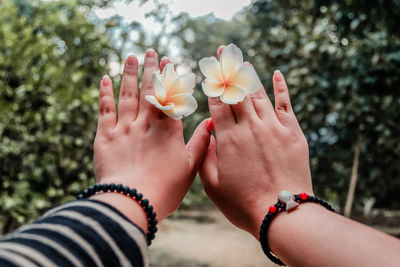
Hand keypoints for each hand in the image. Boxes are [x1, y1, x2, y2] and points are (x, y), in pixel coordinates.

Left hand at [92, 50, 211, 229]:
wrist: (132, 202)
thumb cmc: (165, 189)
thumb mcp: (190, 167)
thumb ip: (201, 143)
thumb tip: (212, 122)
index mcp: (168, 130)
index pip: (170, 96)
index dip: (170, 78)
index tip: (169, 62)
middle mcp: (146, 123)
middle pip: (149, 90)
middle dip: (150, 69)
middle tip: (150, 51)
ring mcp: (124, 128)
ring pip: (127, 94)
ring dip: (129, 74)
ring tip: (131, 57)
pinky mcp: (105, 136)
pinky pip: (105, 109)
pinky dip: (105, 93)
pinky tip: (106, 78)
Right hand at [199, 46, 312, 237]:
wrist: (282, 213)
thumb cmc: (243, 204)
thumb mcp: (213, 186)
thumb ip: (206, 157)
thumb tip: (208, 135)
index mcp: (228, 139)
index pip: (218, 103)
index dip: (212, 84)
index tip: (209, 69)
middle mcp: (250, 127)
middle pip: (237, 92)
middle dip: (228, 71)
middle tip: (223, 53)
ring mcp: (273, 128)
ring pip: (259, 95)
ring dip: (250, 76)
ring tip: (244, 61)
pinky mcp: (293, 133)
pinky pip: (286, 105)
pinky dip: (281, 88)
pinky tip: (277, 75)